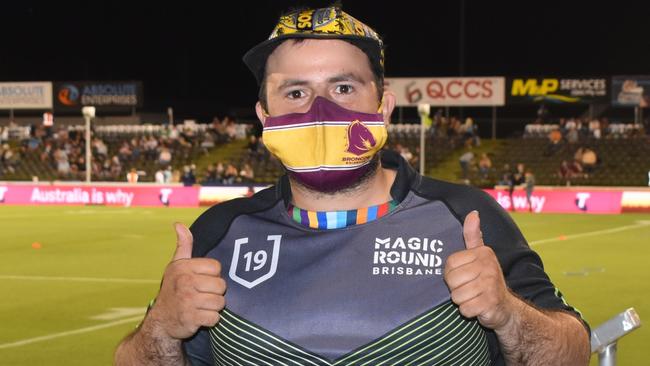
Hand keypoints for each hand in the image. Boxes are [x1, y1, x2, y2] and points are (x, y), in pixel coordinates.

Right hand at [148, 223, 225, 339]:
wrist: (161, 321)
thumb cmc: (173, 290)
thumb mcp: (176, 266)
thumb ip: (183, 245)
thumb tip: (178, 224)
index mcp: (184, 267)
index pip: (216, 267)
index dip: (213, 275)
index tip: (202, 280)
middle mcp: (185, 282)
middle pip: (221, 285)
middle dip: (215, 293)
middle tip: (202, 295)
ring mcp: (188, 301)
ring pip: (220, 302)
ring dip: (213, 307)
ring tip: (201, 306)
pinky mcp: (191, 319)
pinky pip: (215, 318)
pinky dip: (210, 320)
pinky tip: (200, 317)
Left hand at [444, 211, 515, 329]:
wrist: (506, 307)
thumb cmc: (487, 279)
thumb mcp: (480, 255)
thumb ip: (473, 235)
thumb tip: (473, 212)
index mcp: (483, 252)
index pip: (449, 264)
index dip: (452, 274)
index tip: (465, 276)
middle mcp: (489, 265)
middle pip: (451, 280)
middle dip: (456, 289)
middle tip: (470, 288)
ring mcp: (491, 284)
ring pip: (456, 296)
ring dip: (463, 301)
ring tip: (475, 297)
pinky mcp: (491, 303)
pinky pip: (464, 309)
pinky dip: (469, 311)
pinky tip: (479, 307)